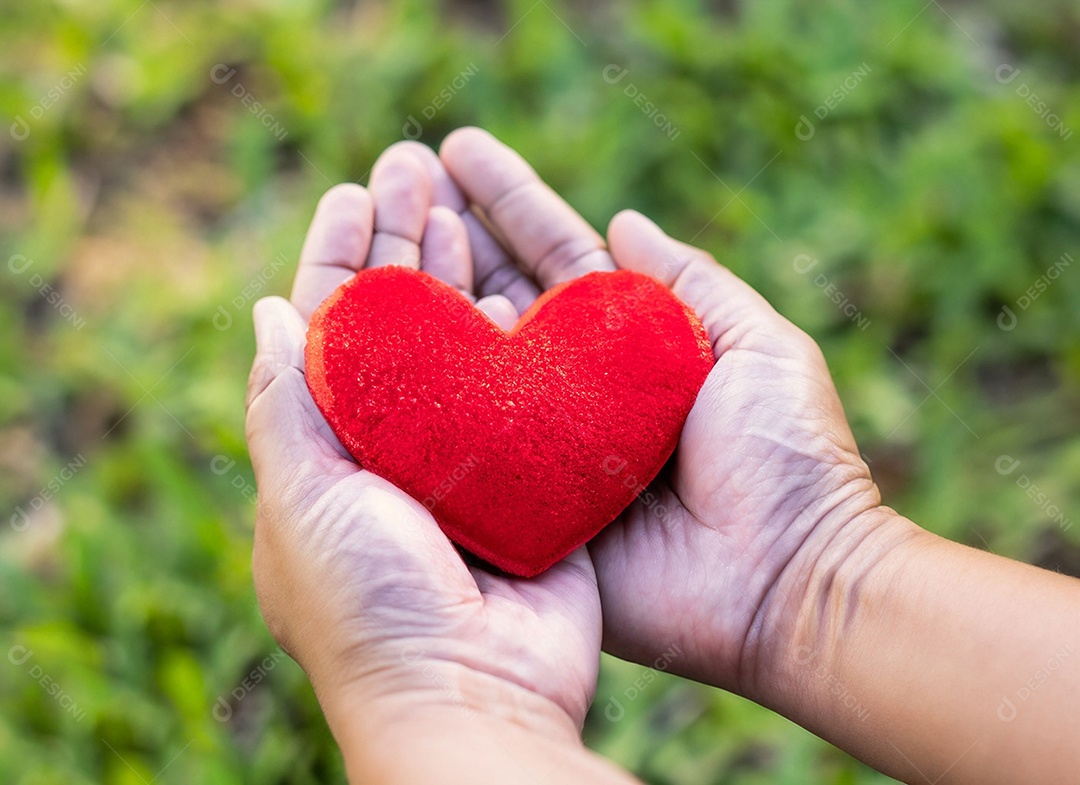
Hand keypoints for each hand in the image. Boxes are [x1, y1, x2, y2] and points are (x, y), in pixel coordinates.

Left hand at [244, 145, 603, 768]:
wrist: (471, 696)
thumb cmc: (367, 607)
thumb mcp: (300, 504)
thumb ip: (283, 409)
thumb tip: (267, 312)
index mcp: (332, 454)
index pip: (328, 335)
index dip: (338, 260)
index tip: (355, 192)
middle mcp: (398, 450)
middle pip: (398, 324)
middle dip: (400, 243)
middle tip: (413, 166)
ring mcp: (469, 460)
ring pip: (462, 341)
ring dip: (459, 269)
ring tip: (459, 194)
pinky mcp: (532, 476)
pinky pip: (527, 387)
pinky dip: (520, 331)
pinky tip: (515, 276)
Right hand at [437, 128, 887, 696]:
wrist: (786, 581)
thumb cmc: (787, 460)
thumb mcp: (757, 346)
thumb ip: (690, 281)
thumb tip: (624, 221)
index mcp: (628, 344)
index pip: (554, 255)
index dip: (506, 203)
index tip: (454, 152)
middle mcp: (575, 386)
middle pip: (498, 297)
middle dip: (446, 239)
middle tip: (392, 180)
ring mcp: (543, 445)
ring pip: (469, 362)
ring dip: (422, 301)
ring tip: (372, 234)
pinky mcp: (525, 505)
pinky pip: (464, 447)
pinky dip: (426, 398)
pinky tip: (382, 343)